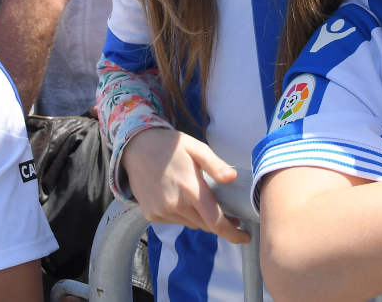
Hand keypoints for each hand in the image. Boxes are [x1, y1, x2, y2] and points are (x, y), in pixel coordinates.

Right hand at [122, 128, 250, 243]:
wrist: (136, 148)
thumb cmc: (170, 145)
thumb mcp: (196, 148)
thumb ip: (215, 165)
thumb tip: (233, 178)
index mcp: (191, 190)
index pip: (216, 222)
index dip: (233, 234)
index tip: (246, 237)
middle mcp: (176, 205)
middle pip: (205, 225)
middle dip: (220, 223)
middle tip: (230, 214)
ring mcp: (162, 212)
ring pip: (191, 224)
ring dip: (200, 217)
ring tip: (200, 200)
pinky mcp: (151, 215)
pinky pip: (175, 221)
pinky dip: (183, 215)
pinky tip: (179, 198)